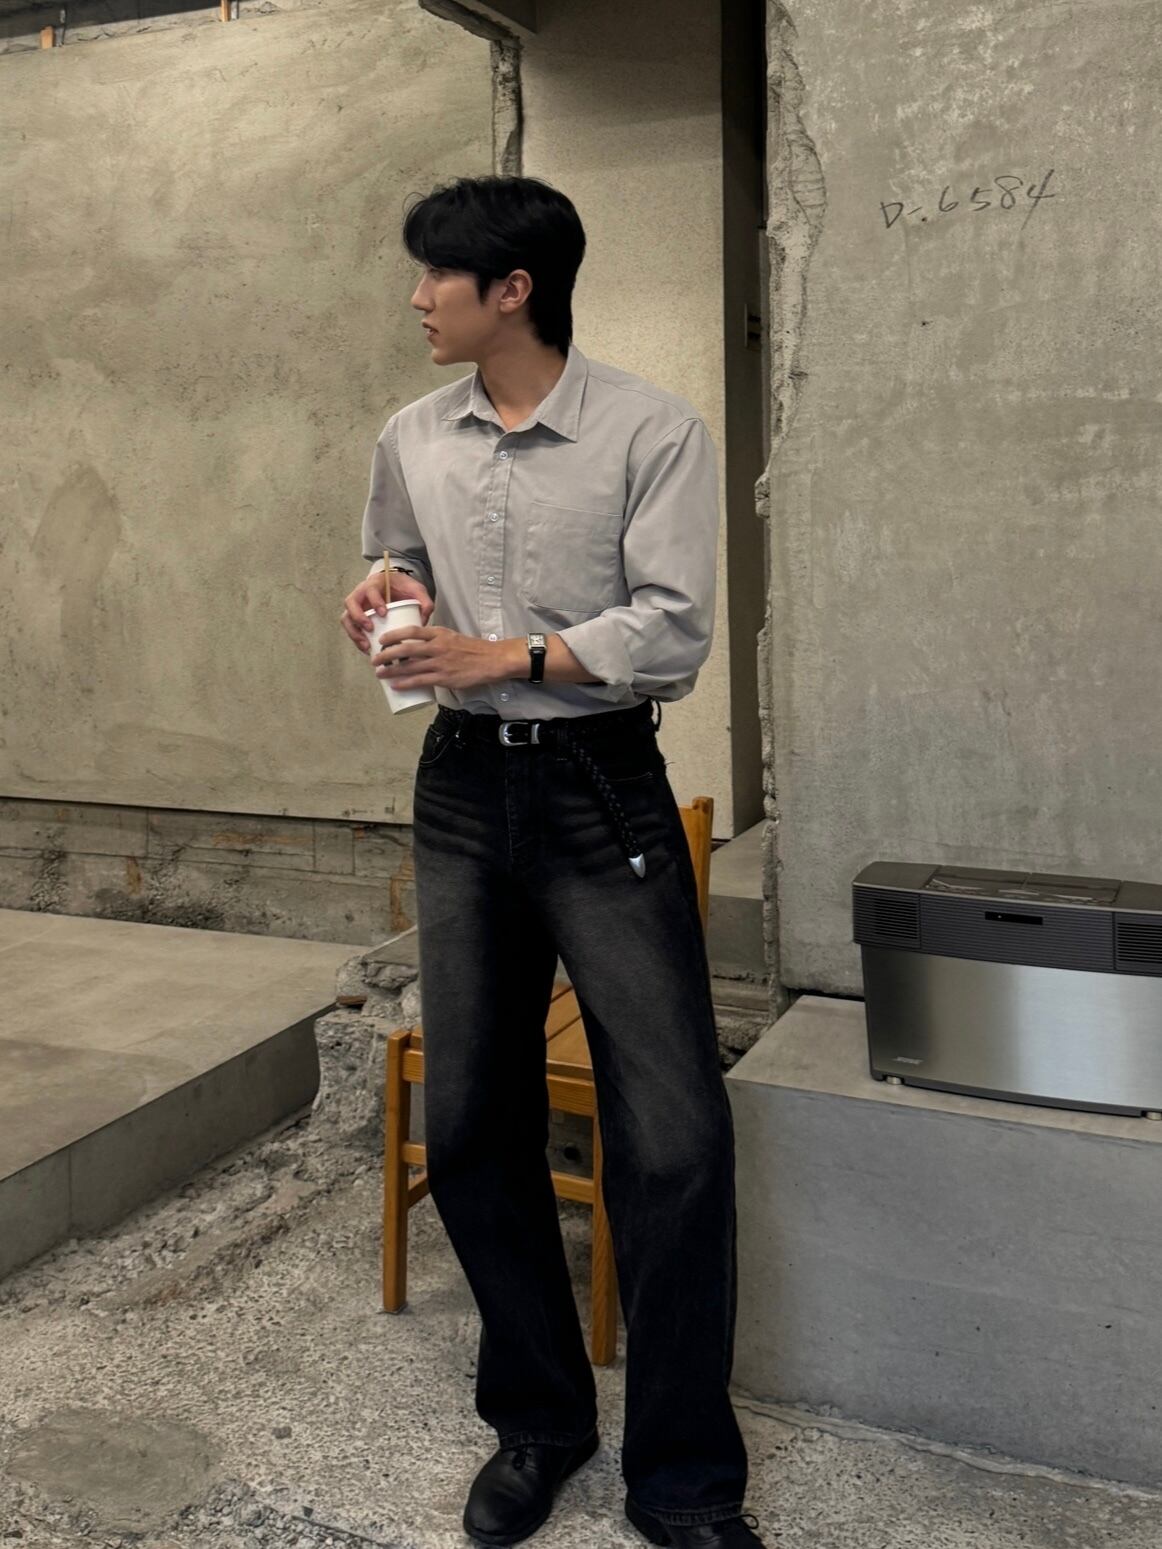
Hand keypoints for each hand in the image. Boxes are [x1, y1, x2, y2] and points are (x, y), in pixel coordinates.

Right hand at [341, 570, 434, 654]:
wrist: (395, 587)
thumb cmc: (403, 587)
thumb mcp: (417, 590)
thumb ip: (424, 601)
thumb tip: (423, 619)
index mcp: (375, 583)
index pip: (370, 590)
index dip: (374, 601)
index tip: (384, 613)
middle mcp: (361, 593)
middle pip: (351, 603)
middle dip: (358, 617)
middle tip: (370, 629)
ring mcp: (356, 606)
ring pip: (346, 618)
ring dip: (354, 632)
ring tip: (366, 646)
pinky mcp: (356, 618)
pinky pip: (351, 629)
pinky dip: (357, 640)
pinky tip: (367, 650)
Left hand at [372, 625, 517, 690]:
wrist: (491, 660)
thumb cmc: (472, 649)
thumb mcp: (451, 636)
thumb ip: (434, 639)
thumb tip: (416, 644)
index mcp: (439, 633)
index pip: (411, 631)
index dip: (394, 635)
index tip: (381, 640)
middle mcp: (437, 646)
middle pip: (405, 649)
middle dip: (386, 655)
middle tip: (374, 659)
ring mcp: (440, 663)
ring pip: (409, 667)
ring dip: (391, 671)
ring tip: (379, 674)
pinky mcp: (444, 678)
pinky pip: (420, 681)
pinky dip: (405, 683)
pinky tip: (395, 685)